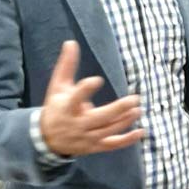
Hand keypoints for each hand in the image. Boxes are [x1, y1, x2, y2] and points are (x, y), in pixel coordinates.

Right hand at [40, 41, 144, 155]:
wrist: (47, 139)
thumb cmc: (56, 107)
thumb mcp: (57, 86)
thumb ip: (66, 66)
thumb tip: (71, 42)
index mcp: (67, 108)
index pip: (75, 98)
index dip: (85, 90)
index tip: (97, 80)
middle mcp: (77, 124)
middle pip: (99, 118)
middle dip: (117, 109)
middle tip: (134, 99)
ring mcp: (87, 137)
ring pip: (108, 130)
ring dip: (125, 121)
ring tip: (138, 109)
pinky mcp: (94, 146)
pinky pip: (113, 145)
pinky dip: (127, 140)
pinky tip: (141, 131)